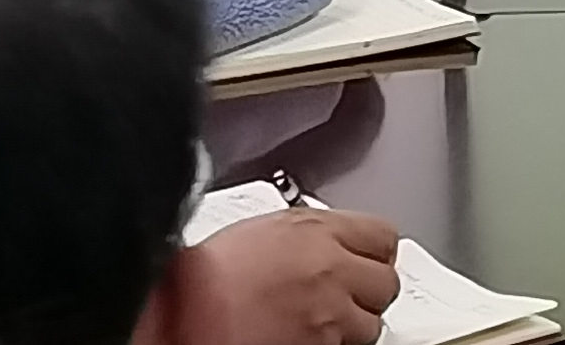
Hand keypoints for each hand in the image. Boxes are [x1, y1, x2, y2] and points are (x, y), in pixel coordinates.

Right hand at [159, 206, 400, 344]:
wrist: (179, 317)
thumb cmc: (199, 277)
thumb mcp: (258, 230)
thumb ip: (302, 234)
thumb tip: (320, 243)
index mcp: (316, 230)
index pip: (383, 237)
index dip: (372, 253)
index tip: (364, 262)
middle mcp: (332, 269)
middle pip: (386, 283)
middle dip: (368, 291)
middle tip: (346, 297)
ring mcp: (329, 315)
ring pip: (372, 324)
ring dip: (352, 325)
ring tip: (319, 324)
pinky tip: (305, 339)